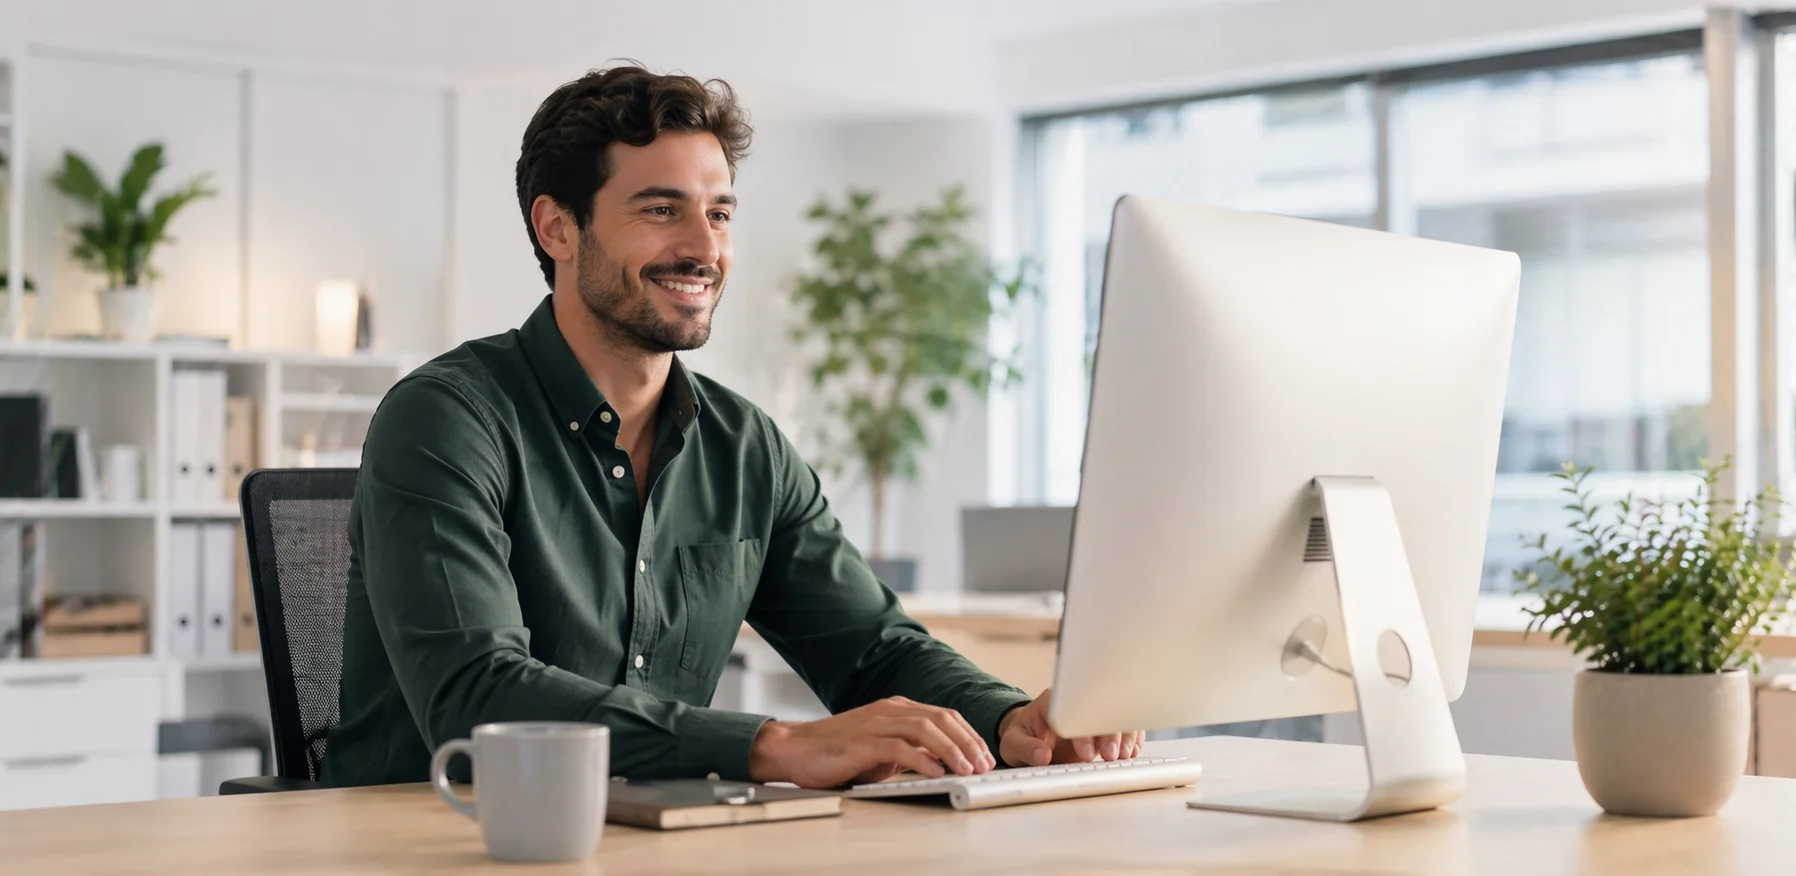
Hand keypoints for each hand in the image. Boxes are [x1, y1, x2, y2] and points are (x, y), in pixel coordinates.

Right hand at [748, 696, 996, 788]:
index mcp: (896, 709)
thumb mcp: (882, 750)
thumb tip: (943, 761)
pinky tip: (936, 772)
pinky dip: (921, 759)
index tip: (983, 755)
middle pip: (940, 719)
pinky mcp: (862, 741)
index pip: (943, 716)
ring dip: (951, 750)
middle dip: (967, 742)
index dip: (967, 735)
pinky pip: (898, 747)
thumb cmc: (838, 752)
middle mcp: (889, 710)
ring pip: (925, 729)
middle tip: (983, 764)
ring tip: (966, 769)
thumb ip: (910, 750)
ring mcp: (876, 723)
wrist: (796, 749)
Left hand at [997, 689, 1144, 766]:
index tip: (1086, 752)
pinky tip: (1131, 752)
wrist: (1029, 739)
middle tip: (1110, 755)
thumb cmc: (1022, 737)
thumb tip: (1042, 756)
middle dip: (1109, 733)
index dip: (1082, 731)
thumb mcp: (1014, 744)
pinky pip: (1122, 728)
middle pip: (1101, 710)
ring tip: (1125, 755)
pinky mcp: (1101, 730)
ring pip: (1116, 718)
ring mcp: (1092, 716)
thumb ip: (1026, 748)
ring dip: (1124, 736)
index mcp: (1055, 701)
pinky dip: (1129, 740)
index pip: (1074, 709)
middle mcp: (1077, 705)